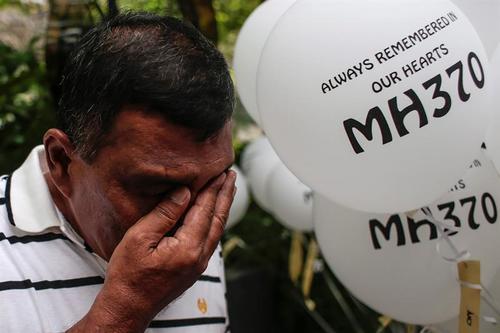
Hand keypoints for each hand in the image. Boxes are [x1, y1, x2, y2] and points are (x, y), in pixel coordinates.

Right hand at [68, 170, 236, 331]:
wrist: (128, 307)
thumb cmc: (128, 275)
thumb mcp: (140, 238)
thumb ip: (164, 213)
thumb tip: (184, 192)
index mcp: (188, 248)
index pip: (205, 210)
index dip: (212, 189)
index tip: (220, 172)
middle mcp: (199, 257)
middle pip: (217, 219)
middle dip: (225, 195)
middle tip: (232, 176)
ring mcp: (198, 264)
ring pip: (217, 230)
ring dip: (223, 208)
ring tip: (227, 191)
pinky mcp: (194, 268)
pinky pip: (211, 239)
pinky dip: (215, 222)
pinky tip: (214, 215)